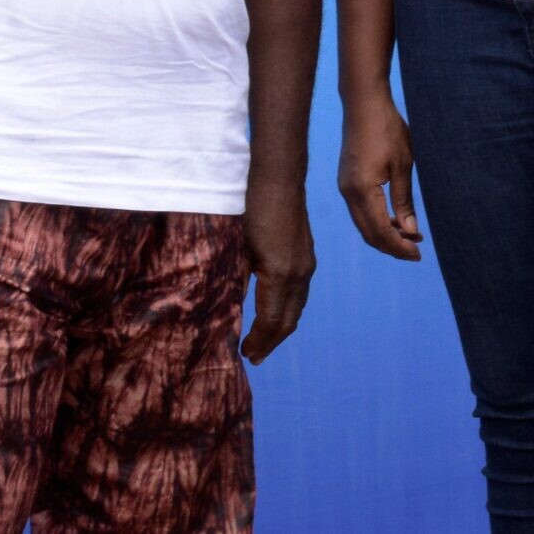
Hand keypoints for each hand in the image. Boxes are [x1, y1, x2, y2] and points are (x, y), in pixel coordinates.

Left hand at [240, 174, 314, 363]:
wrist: (278, 176)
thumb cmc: (250, 207)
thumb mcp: (237, 246)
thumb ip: (234, 277)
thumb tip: (226, 306)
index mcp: (281, 275)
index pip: (271, 321)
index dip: (259, 341)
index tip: (244, 355)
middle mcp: (300, 274)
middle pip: (289, 320)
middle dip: (271, 341)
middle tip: (254, 357)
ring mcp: (307, 264)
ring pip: (297, 307)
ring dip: (281, 327)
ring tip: (264, 340)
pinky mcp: (307, 255)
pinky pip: (300, 292)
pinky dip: (287, 308)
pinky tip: (274, 310)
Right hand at [335, 88, 421, 260]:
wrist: (363, 103)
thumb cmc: (387, 129)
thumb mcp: (403, 165)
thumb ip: (403, 200)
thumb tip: (409, 231)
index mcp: (363, 190)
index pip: (380, 231)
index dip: (398, 246)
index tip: (418, 254)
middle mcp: (348, 192)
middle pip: (368, 233)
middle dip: (392, 246)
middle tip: (416, 251)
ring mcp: (344, 186)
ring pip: (363, 224)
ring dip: (385, 234)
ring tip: (410, 236)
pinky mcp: (346, 180)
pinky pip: (360, 211)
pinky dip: (376, 220)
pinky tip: (394, 218)